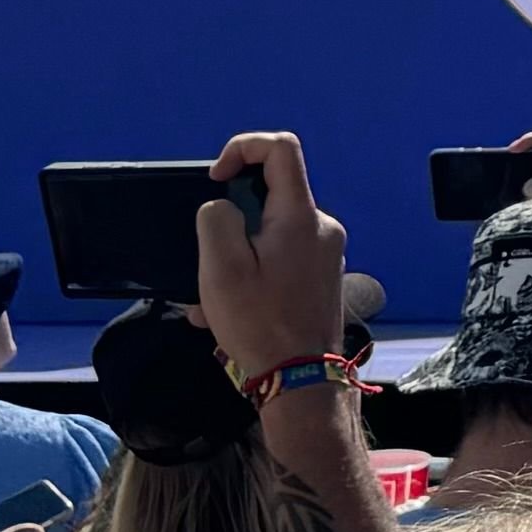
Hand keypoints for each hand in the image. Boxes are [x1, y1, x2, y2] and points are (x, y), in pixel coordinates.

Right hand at [199, 133, 353, 387]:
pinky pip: (279, 261)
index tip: (216, 181)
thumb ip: (217, 220)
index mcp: (301, 216)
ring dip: (234, 259)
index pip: (281, 148)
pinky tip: (226, 313)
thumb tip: (224, 207)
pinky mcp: (321, 278)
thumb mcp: (222, 268)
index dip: (242, 149)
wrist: (300, 382)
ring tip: (210, 300)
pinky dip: (250, 277)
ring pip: (269, 235)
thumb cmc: (260, 324)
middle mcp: (322, 228)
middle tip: (207, 259)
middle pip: (270, 196)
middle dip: (230, 221)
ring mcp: (325, 254)